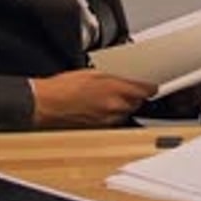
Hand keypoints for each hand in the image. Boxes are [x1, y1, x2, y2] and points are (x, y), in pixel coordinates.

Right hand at [31, 69, 157, 128]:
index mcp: (115, 89)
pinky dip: (112, 114)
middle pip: (137, 103)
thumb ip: (113, 77)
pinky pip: (114, 120)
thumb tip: (123, 79)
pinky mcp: (100, 128)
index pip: (145, 90)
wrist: (48, 104)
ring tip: (107, 97)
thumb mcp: (92, 72)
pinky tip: (99, 106)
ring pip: (126, 112)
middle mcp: (115, 107)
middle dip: (134, 96)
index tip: (152, 86)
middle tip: (125, 88)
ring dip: (123, 105)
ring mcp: (109, 120)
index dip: (150, 87)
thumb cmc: (64, 88)